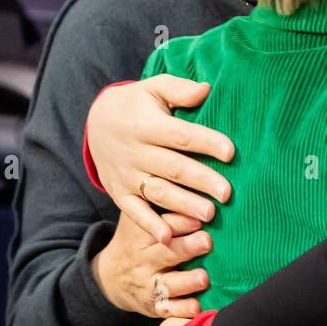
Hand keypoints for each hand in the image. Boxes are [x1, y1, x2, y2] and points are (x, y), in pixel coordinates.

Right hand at [86, 75, 234, 242]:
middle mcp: (135, 152)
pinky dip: (150, 226)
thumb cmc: (138, 104)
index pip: (180, 135)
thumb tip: (206, 89)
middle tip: (227, 193)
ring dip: (183, 205)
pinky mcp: (120, 193)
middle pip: (172, 167)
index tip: (230, 152)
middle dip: (201, 180)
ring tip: (209, 214)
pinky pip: (134, 212)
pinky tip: (168, 237)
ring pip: (158, 192)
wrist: (96, 122)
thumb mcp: (154, 88)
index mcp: (146, 125)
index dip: (205, 142)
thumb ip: (179, 89)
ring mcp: (127, 175)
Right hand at [92, 213, 211, 316]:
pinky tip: (196, 308)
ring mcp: (148, 284)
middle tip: (207, 241)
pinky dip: (181, 311)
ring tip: (203, 278)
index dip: (180, 221)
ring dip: (187, 282)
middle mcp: (143, 260)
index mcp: (140, 235)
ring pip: (167, 284)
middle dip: (186, 247)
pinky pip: (167, 310)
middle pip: (165, 253)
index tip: (199, 216)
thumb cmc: (137, 240)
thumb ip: (163, 206)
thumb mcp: (140, 220)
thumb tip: (197, 183)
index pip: (160, 225)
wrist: (110, 277)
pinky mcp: (153, 306)